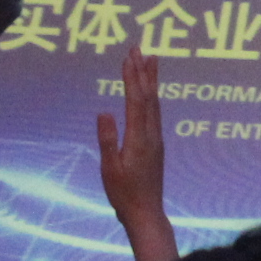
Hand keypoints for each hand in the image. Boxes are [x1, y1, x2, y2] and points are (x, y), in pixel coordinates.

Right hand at [97, 49, 167, 234]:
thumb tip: (104, 112)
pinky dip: (152, 95)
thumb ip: (107, 140)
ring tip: (150, 59)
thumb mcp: (110, 170)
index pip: (136, 100)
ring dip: (151, 79)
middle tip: (138, 47)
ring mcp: (156, 139)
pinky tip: (150, 91)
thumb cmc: (124, 194)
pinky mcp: (156, 144)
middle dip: (143, 70)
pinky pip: (155, 112)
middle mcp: (152, 135)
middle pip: (149, 96)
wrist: (146, 213)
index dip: (132, 77)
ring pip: (155, 102)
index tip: (128, 56)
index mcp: (139, 138)